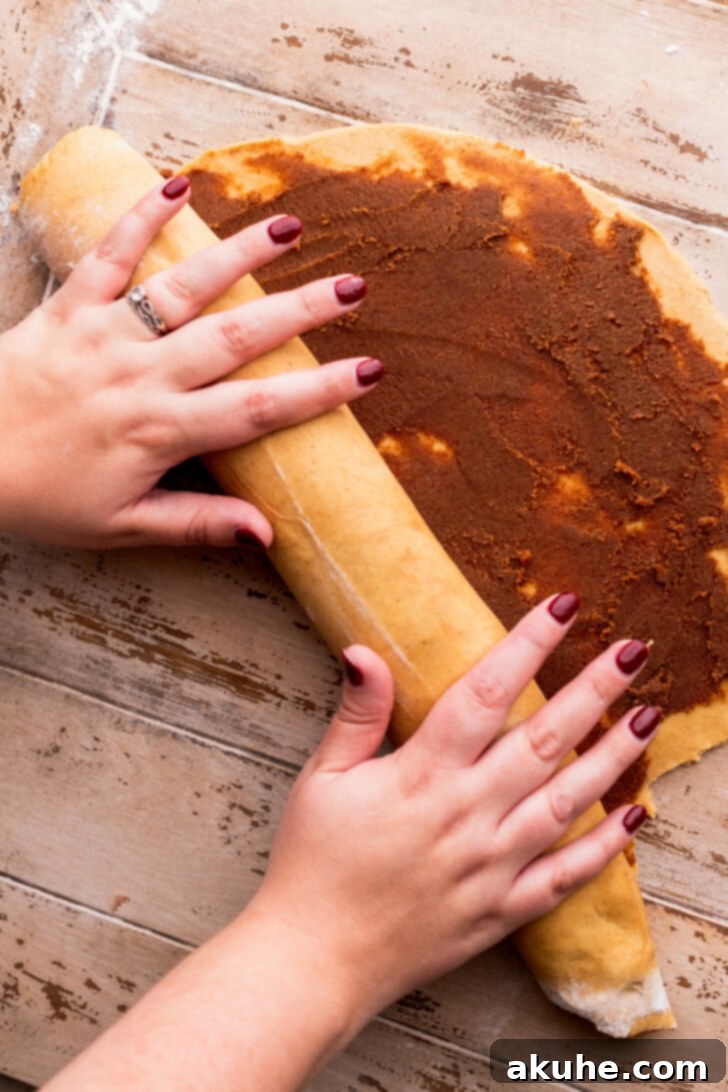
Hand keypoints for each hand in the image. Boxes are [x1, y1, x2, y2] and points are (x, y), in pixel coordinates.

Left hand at [1, 176, 380, 547]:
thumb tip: (267, 532)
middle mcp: (142, 378)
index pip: (256, 409)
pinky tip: (176, 188)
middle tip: (352, 286)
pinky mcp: (68, 309)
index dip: (317, 392)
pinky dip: (139, 219)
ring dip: (239, 255)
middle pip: (235, 337)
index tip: (367, 372)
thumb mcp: (122, 527)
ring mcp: (105, 336)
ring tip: (289, 228)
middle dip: (299, 311)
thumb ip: (196, 522)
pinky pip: (107, 256)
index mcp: (161, 433)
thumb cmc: (41, 499)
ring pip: (182, 289)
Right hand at [252, 593, 654, 1026]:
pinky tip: (634, 815)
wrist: (315, 962)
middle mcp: (466, 816)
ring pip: (567, 803)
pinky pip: (564, 877)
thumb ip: (355, 715)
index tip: (561, 608)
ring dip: (613, 757)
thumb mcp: (321, 780)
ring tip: (648, 717)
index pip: (486, 694)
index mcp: (421, 777)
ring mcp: (490, 866)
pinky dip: (604, 847)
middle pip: (542, 741)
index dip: (527, 646)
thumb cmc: (312, 865)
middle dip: (592, 691)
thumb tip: (363, 651)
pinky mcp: (501, 911)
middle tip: (633, 651)